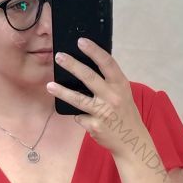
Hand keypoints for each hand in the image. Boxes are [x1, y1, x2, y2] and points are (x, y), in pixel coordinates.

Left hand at [46, 38, 143, 157]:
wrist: (132, 141)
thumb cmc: (125, 114)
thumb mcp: (123, 94)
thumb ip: (109, 82)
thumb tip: (85, 69)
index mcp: (121, 85)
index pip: (107, 63)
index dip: (94, 51)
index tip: (81, 41)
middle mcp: (112, 97)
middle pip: (89, 77)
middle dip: (72, 65)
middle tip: (59, 56)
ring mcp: (103, 112)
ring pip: (78, 99)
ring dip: (62, 92)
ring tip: (50, 86)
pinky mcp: (94, 126)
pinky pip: (80, 117)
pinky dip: (80, 116)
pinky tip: (87, 119)